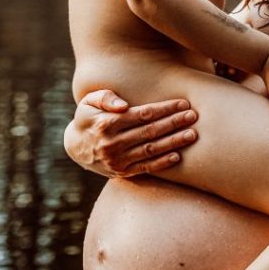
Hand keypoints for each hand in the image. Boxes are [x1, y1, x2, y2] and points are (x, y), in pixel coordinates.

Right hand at [64, 89, 197, 177]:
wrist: (75, 147)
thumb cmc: (88, 118)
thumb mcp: (88, 102)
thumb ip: (105, 98)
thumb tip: (122, 105)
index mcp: (107, 123)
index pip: (142, 115)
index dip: (164, 109)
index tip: (183, 104)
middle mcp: (112, 143)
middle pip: (150, 131)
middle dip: (174, 123)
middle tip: (194, 117)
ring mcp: (117, 159)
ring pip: (151, 150)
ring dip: (173, 142)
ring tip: (192, 135)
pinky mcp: (121, 172)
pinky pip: (146, 167)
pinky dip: (162, 162)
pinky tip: (177, 155)